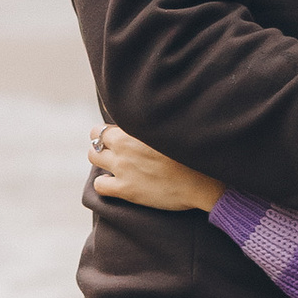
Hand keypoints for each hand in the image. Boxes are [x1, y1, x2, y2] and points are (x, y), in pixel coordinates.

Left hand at [90, 119, 223, 215]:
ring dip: (101, 159)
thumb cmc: (193, 152)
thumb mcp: (173, 126)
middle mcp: (124, 145)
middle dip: (102, 141)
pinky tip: (117, 184)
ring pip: (93, 157)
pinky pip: (99, 185)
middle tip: (116, 149)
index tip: (120, 135)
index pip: (107, 122)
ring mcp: (123, 168)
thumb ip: (152, 118)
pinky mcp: (126, 189)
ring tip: (115, 163)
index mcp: (135, 127)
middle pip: (95, 137)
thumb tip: (143, 107)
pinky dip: (104, 184)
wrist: (204, 181)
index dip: (112, 130)